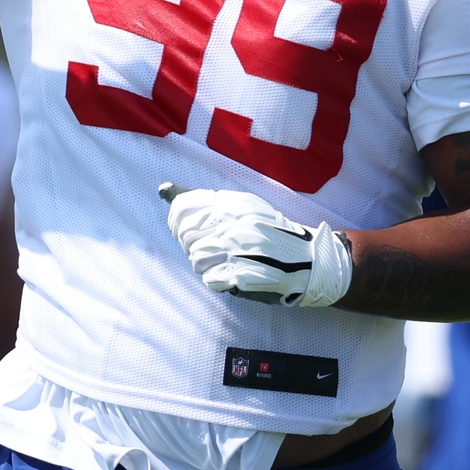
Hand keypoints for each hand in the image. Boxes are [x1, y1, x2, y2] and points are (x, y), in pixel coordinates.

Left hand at [160, 183, 352, 307]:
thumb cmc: (267, 231)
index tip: (189, 231)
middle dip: (195, 246)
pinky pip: (211, 280)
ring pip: (197, 260)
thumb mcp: (238, 206)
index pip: (182, 209)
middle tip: (217, 248)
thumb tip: (161, 189)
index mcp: (233, 203)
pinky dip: (219, 281)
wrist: (307, 258)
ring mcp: (238, 249)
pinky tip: (235, 275)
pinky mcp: (242, 275)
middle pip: (187, 237)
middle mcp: (234, 223)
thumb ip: (199, 200)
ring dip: (208, 265)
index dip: (179, 224)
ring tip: (229, 262)